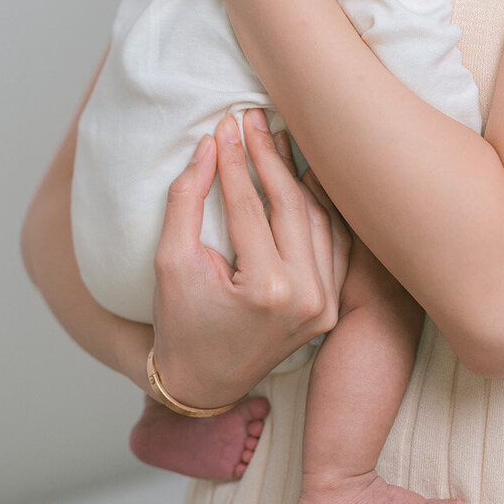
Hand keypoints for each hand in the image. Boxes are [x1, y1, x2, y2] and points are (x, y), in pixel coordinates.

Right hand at [150, 108, 350, 408]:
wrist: (203, 383)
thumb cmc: (180, 323)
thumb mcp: (169, 263)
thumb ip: (185, 201)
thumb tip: (207, 146)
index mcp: (267, 290)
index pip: (250, 206)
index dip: (235, 160)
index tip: (226, 124)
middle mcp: (307, 298)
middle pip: (291, 205)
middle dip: (270, 157)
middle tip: (254, 119)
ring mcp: (325, 304)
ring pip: (319, 219)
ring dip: (299, 177)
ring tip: (277, 139)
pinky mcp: (332, 306)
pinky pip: (333, 243)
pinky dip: (320, 208)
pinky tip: (306, 177)